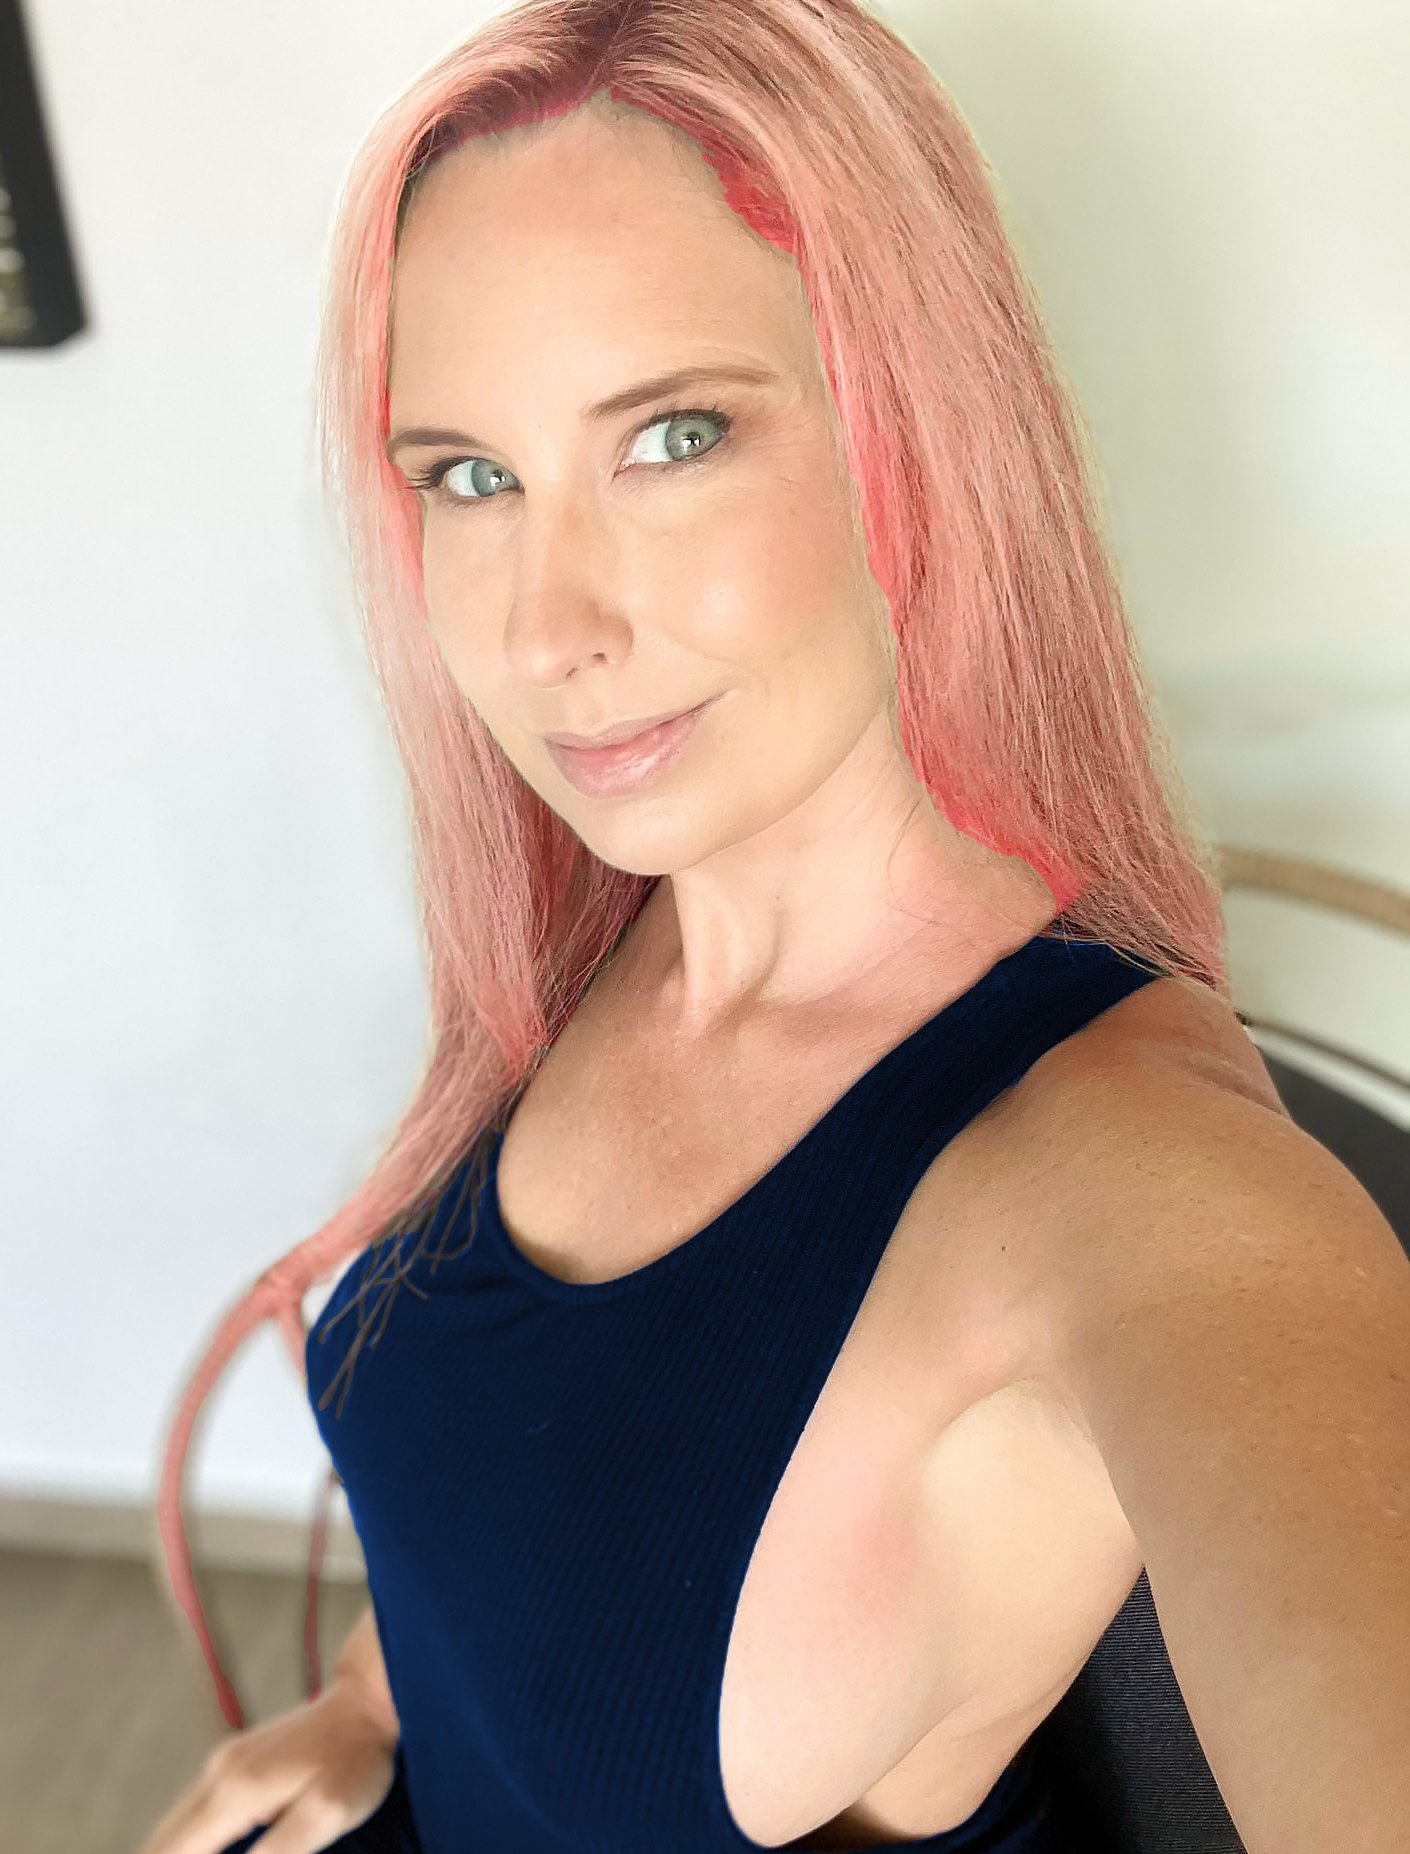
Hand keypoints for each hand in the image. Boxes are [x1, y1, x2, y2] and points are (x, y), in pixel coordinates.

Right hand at [136, 1676, 398, 1853]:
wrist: (368, 1701)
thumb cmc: (355, 1760)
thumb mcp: (324, 1816)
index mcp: (231, 1793)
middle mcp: (217, 1775)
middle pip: (162, 1843)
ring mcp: (224, 1765)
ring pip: (175, 1827)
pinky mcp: (237, 1763)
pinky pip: (195, 1814)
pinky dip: (187, 1844)